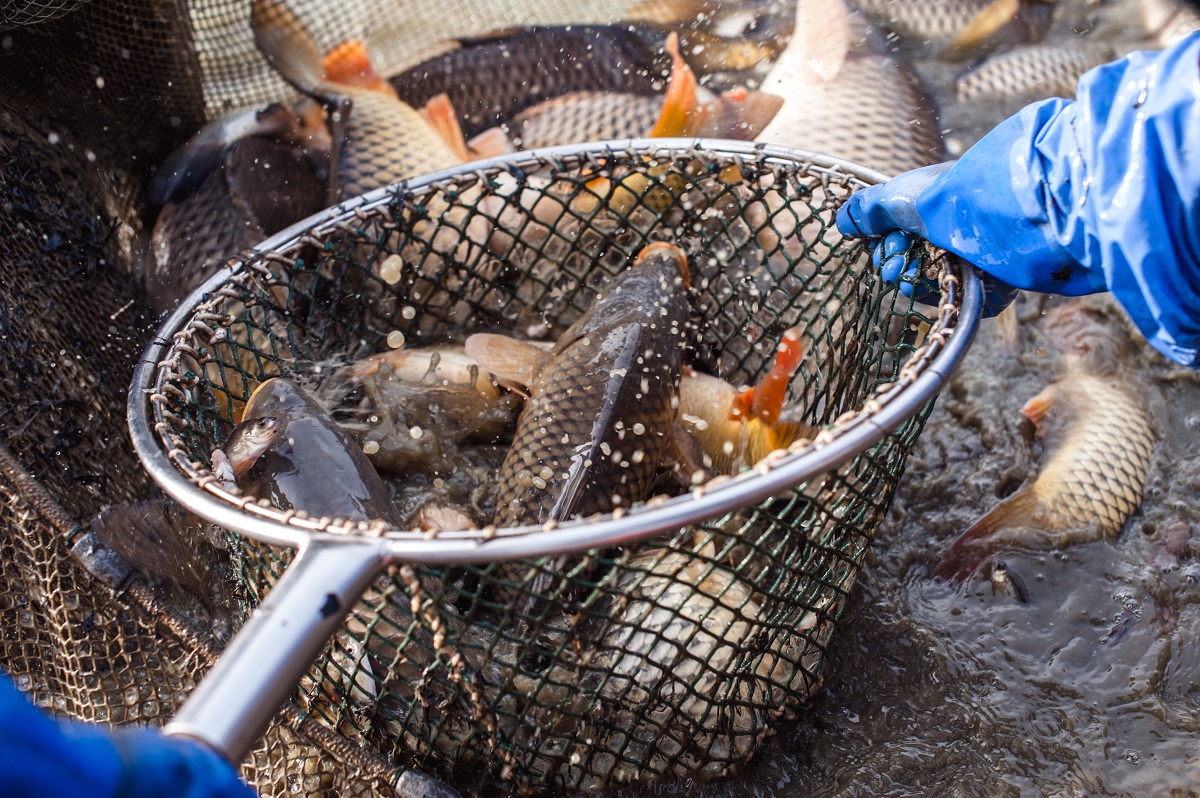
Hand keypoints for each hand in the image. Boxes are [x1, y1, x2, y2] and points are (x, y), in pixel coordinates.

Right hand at [838, 163, 1017, 315]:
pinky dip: (927, 290)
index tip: (876, 241)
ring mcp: (967, 256)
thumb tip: (843, 223)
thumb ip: (864, 211)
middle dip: (890, 259)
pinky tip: (918, 285)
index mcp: (937, 203)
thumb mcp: (891, 197)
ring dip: (905, 275)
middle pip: (909, 251)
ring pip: (924, 274)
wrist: (987, 218)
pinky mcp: (979, 284)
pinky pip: (944, 293)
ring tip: (900, 275)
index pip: (902, 224)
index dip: (883, 236)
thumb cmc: (940, 200)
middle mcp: (953, 228)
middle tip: (886, 265)